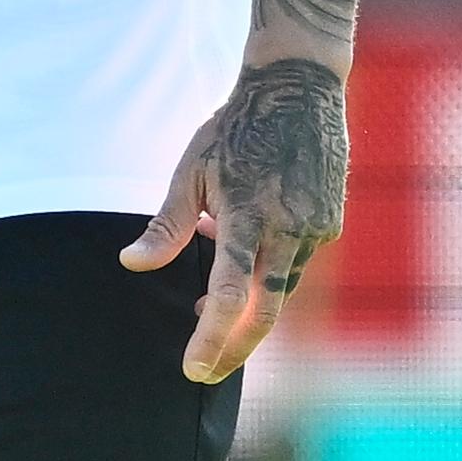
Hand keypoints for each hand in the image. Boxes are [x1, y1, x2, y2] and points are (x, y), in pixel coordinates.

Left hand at [119, 57, 347, 382]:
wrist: (298, 89)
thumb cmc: (235, 129)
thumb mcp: (192, 171)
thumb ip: (168, 225)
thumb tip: (130, 265)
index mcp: (246, 216)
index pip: (227, 294)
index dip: (211, 338)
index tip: (194, 369)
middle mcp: (287, 229)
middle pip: (263, 311)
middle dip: (233, 348)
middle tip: (204, 371)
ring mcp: (315, 229)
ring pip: (279, 289)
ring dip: (246, 307)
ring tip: (205, 308)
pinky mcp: (330, 224)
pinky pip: (296, 264)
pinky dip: (268, 273)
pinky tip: (242, 258)